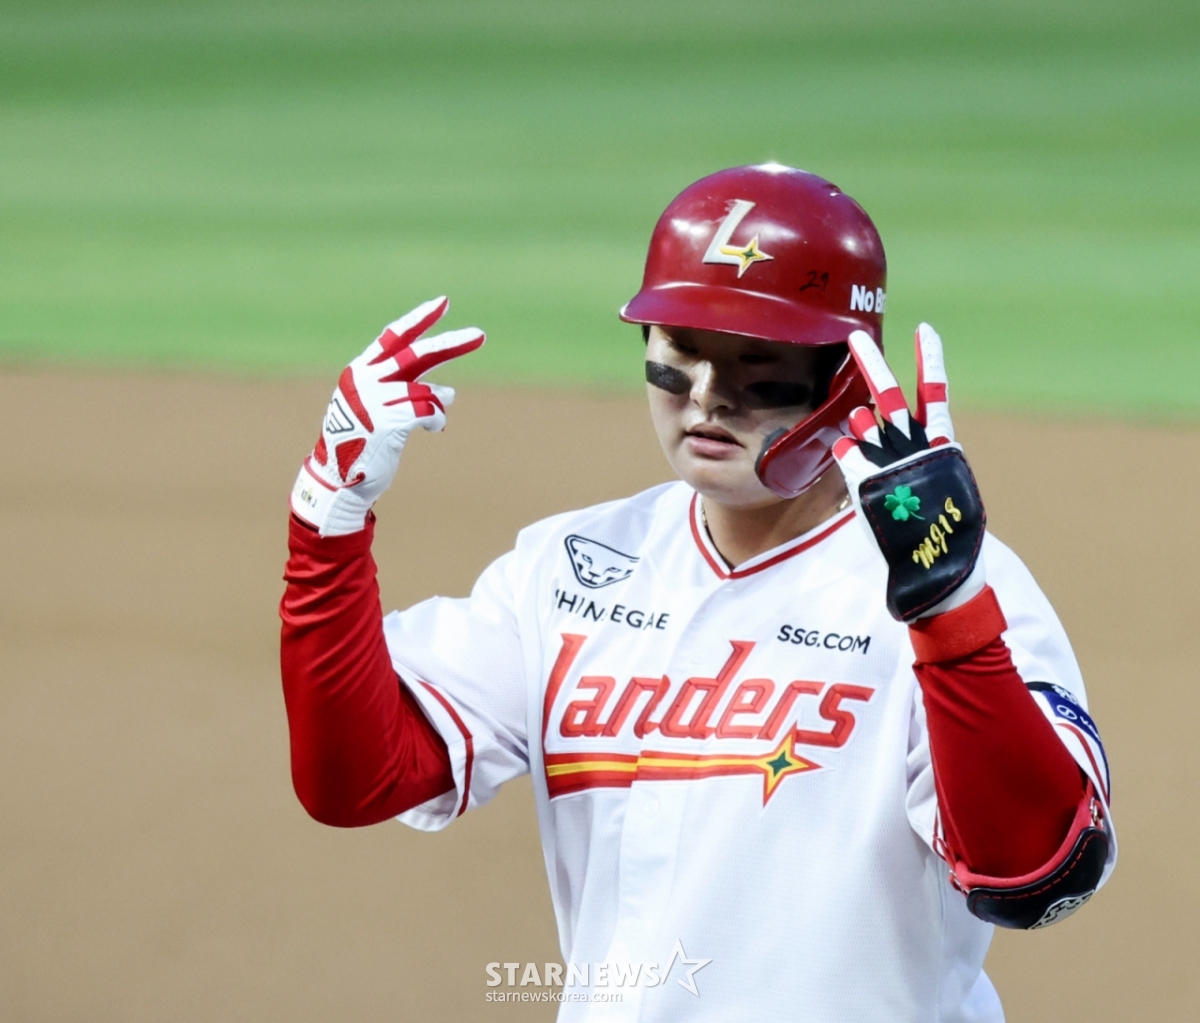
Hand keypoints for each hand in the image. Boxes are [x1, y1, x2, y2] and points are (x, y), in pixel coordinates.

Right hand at [290, 297, 484, 535]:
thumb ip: (407, 393)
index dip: (420, 320)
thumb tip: (447, 392)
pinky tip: (434, 427)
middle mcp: (365, 380)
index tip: (444, 303)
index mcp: (360, 371)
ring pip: (426, 389)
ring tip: (440, 410)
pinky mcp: (386, 421)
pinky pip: (428, 410)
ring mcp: (374, 400)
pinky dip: (437, 418)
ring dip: (439, 401)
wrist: (337, 480)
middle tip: (479, 335)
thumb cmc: (361, 444)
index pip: (394, 337)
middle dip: (450, 343)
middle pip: (416, 353)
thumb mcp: (379, 410)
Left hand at [832, 324, 985, 621]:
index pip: (934, 391)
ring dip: (858, 423)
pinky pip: (846, 454)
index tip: (924, 330)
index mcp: (942, 444)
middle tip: (856, 338)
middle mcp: (915, 446)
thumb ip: (927, 459)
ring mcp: (890, 462)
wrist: (939, 568)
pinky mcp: (866, 482)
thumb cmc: (947, 533)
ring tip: (860, 428)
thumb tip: (913, 444)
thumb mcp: (945, 486)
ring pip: (864, 424)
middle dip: (873, 365)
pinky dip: (845, 453)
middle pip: (890, 396)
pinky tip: (848, 456)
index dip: (929, 360)